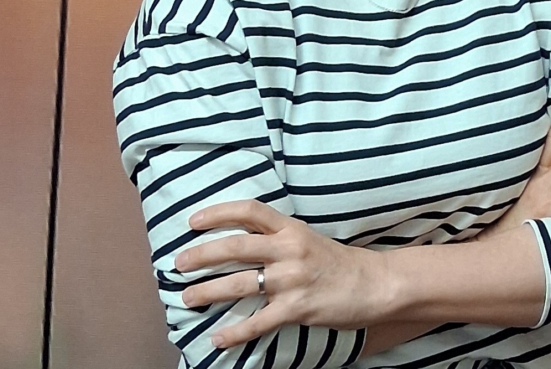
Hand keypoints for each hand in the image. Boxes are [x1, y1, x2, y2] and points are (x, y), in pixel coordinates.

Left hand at [175, 200, 385, 348]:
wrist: (372, 284)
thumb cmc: (337, 263)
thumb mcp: (307, 239)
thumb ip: (277, 238)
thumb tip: (239, 242)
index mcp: (292, 229)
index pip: (250, 211)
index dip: (219, 213)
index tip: (193, 221)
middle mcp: (290, 250)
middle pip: (237, 246)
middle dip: (202, 254)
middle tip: (178, 262)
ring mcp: (293, 279)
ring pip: (240, 283)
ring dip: (208, 291)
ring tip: (187, 298)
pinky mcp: (297, 308)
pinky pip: (258, 322)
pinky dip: (234, 333)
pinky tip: (217, 339)